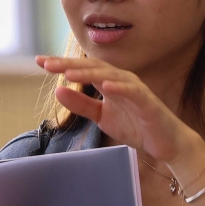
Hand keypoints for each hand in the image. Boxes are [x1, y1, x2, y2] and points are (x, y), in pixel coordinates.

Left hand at [37, 55, 204, 183]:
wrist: (164, 143)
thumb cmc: (135, 125)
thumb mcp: (101, 116)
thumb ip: (81, 104)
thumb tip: (57, 90)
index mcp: (109, 81)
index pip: (82, 69)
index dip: (61, 65)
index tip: (40, 62)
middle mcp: (121, 80)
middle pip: (92, 67)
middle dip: (69, 65)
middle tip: (47, 64)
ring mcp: (135, 89)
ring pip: (110, 76)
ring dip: (89, 73)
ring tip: (68, 73)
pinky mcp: (147, 102)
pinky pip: (133, 92)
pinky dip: (119, 87)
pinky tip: (105, 86)